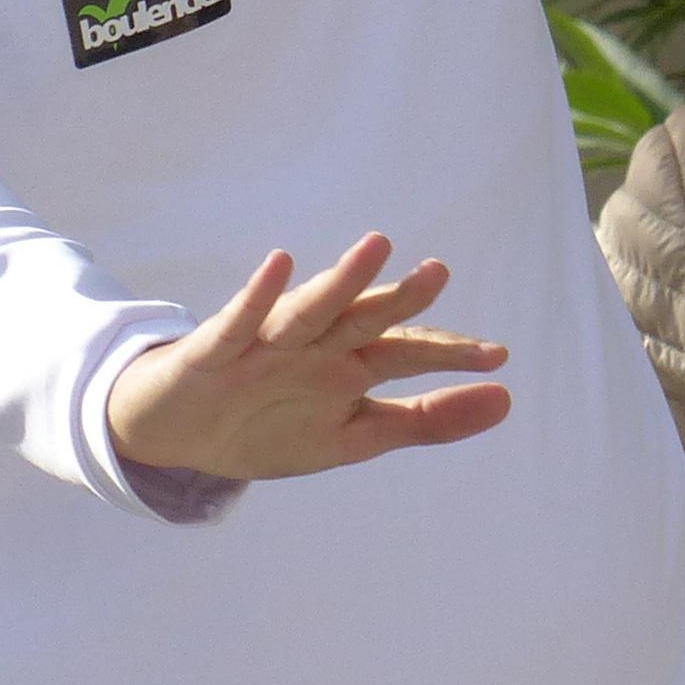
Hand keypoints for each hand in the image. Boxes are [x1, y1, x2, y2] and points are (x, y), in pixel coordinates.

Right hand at [103, 234, 512, 481]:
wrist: (177, 434)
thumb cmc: (268, 424)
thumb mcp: (354, 437)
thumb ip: (427, 421)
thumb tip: (507, 400)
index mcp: (349, 364)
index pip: (405, 350)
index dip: (447, 354)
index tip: (497, 358)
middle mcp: (315, 344)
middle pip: (364, 318)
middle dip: (400, 298)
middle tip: (439, 272)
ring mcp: (267, 343)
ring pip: (310, 309)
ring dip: (340, 280)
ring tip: (376, 247)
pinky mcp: (217, 350)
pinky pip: (240, 320)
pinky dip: (259, 295)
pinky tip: (282, 264)